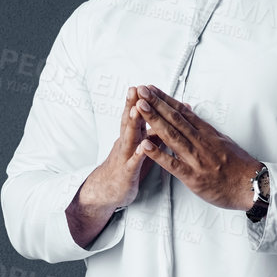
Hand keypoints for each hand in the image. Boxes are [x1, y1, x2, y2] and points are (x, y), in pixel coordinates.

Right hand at [66, 87, 154, 247]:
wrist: (107, 191)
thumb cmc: (127, 167)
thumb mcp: (140, 147)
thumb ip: (154, 132)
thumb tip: (168, 117)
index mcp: (131, 136)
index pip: (136, 114)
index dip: (140, 100)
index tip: (146, 84)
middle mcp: (125, 143)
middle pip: (129, 121)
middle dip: (133, 105)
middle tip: (136, 89)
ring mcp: (124, 157)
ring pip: (129, 138)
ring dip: (132, 124)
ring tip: (136, 110)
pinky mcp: (126, 173)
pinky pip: (132, 163)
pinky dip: (137, 155)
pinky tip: (143, 148)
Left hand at [132, 85, 261, 211]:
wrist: (252, 185)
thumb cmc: (238, 166)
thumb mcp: (222, 141)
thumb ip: (204, 130)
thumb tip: (191, 115)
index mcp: (207, 133)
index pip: (182, 112)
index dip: (165, 100)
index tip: (153, 90)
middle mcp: (200, 142)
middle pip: (175, 119)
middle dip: (156, 104)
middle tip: (141, 90)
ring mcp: (196, 158)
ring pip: (172, 136)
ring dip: (154, 120)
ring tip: (140, 107)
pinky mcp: (193, 177)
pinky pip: (173, 164)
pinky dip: (158, 155)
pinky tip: (145, 145)